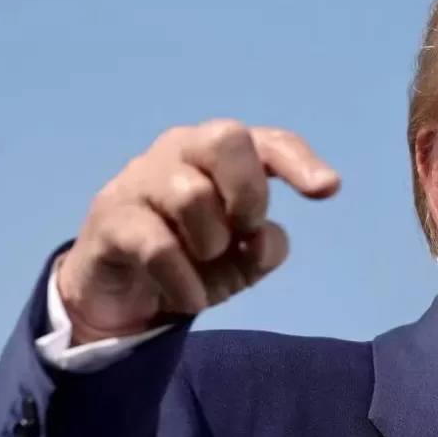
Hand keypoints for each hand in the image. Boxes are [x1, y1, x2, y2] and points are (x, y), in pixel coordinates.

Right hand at [56, 119, 339, 344]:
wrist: (125, 296)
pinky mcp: (110, 217)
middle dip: (248, 190)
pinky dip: (184, 280)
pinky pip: (156, 244)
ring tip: (206, 261)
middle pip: (224, 138)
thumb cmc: (194, 260)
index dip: (299, 161)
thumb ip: (265, 248)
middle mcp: (181, 151)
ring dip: (211, 241)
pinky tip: (189, 298)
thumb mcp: (243, 261)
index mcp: (222, 156)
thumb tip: (263, 239)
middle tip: (245, 229)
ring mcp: (141, 179)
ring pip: (190, 193)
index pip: (269, 141)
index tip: (327, 189)